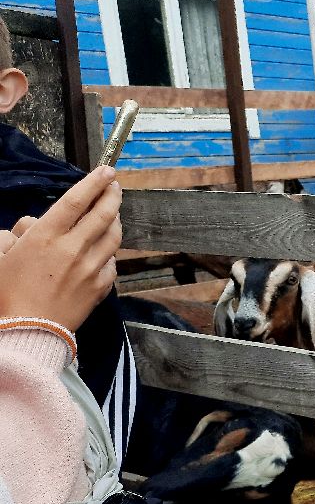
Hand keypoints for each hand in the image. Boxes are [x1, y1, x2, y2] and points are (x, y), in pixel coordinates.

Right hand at [0, 165, 121, 330]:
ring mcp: (91, 268)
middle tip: (115, 186)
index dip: (94, 183)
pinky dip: (110, 253)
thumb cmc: (7, 295)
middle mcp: (73, 248)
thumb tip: (29, 229)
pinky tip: (106, 250)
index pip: (76, 200)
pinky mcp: (100, 287)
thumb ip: (14, 235)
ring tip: (113, 213)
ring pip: (112, 237)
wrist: (28, 333)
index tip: (107, 171)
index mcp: (45, 236)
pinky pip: (111, 263)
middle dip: (112, 195)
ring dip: (115, 221)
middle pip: (102, 214)